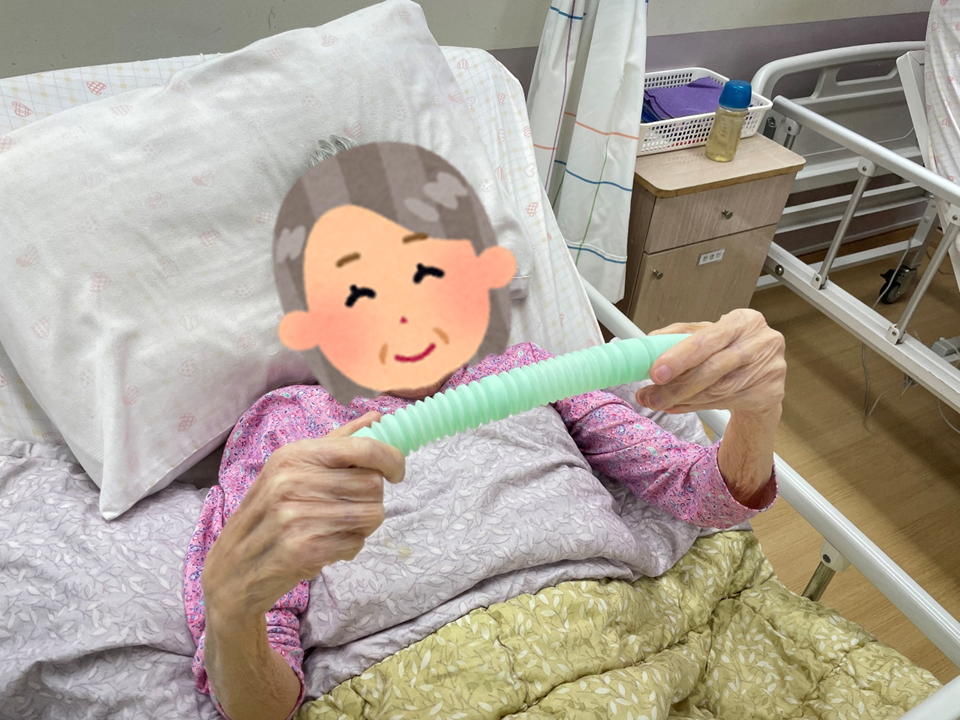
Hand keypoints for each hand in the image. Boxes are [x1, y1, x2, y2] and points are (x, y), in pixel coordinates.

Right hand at [201, 412, 403, 621]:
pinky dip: (349, 547)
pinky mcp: (303, 549)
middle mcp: (293, 482)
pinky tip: (326, 546)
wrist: (232, 569)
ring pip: (371, 515)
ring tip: (337, 527)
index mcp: (294, 456)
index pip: (363, 448)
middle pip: (373, 485)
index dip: (391, 459)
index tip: (397, 472)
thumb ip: (337, 442)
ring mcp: (296, 516)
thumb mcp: (292, 469)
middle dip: (371, 499)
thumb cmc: (268, 515)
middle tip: (350, 507)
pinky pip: (356, 543)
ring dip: (363, 525)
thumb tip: (376, 418)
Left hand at [635, 308, 785, 415]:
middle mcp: (761, 342)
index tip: (656, 371)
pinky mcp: (770, 392)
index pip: (708, 339)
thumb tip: (648, 341)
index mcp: (744, 320)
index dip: (680, 357)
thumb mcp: (707, 336)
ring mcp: (770, 368)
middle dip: (676, 385)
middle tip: (650, 395)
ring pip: (716, 390)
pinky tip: (677, 406)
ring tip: (658, 401)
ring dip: (682, 399)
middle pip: (712, 368)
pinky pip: (724, 403)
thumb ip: (679, 336)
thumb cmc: (731, 350)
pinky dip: (695, 407)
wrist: (763, 375)